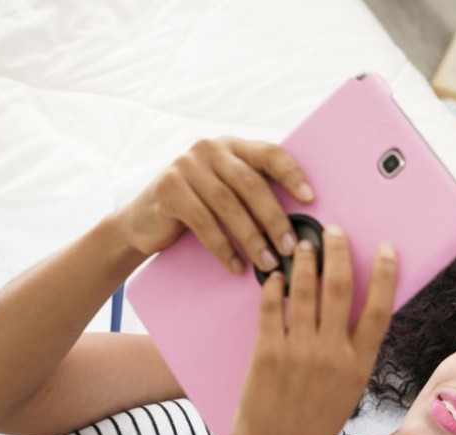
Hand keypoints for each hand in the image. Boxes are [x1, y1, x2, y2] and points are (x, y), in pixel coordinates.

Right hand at [114, 137, 313, 272]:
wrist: (145, 222)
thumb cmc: (200, 209)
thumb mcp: (229, 193)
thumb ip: (256, 194)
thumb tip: (303, 221)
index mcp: (233, 147)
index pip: (269, 153)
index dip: (292, 174)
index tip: (310, 199)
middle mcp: (210, 149)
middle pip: (251, 183)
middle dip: (274, 218)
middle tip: (291, 248)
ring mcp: (186, 165)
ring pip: (228, 204)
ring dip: (252, 238)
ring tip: (268, 263)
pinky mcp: (168, 188)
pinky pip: (203, 221)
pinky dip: (223, 247)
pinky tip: (237, 265)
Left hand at [228, 225, 396, 434]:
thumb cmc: (312, 428)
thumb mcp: (347, 392)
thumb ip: (350, 355)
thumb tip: (349, 316)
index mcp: (359, 365)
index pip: (380, 308)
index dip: (385, 274)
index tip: (385, 249)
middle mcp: (333, 354)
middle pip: (341, 288)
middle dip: (338, 253)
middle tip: (333, 232)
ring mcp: (300, 352)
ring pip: (306, 290)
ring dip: (305, 261)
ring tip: (302, 244)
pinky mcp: (268, 352)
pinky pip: (272, 307)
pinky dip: (274, 286)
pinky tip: (275, 276)